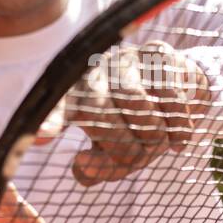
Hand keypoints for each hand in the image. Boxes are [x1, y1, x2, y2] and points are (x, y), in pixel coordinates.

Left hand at [50, 41, 211, 186]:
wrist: (179, 91)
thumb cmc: (137, 127)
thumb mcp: (117, 154)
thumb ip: (99, 168)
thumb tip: (83, 167)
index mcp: (76, 98)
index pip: (57, 110)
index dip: (50, 123)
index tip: (41, 139)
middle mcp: (95, 73)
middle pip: (101, 112)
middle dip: (123, 146)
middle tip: (138, 159)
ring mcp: (125, 60)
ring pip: (134, 99)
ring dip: (152, 133)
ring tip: (160, 145)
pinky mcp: (157, 54)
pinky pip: (167, 91)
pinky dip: (178, 123)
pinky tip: (181, 141)